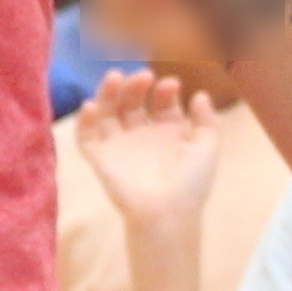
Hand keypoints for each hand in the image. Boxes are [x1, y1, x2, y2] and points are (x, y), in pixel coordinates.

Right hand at [69, 70, 229, 235]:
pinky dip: (84, 122)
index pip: (161, 103)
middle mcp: (142, 137)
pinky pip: (86, 138)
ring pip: (107, 113)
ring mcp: (119, 147)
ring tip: (115, 77)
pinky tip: (91, 106)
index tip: (171, 84)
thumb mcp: (207, 148)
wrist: (167, 215)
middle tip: (144, 76)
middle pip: (133, 102)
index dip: (164, 91)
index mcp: (168, 134)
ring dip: (109, 93)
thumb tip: (200, 95)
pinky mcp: (100, 159)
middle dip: (136, 86)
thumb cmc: (190, 185)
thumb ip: (207, 121)